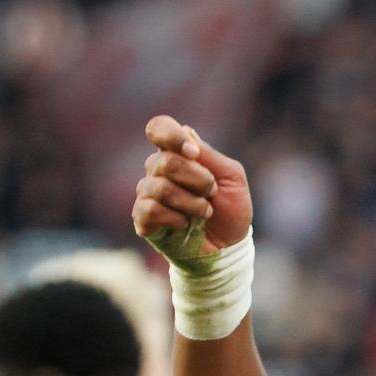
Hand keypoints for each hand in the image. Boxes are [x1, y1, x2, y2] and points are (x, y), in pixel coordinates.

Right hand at [132, 116, 253, 267]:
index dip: (171, 136)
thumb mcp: (232, 178)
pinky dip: (174, 218)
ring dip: (190, 202)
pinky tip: (185, 225)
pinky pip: (148, 209)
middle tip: (212, 192)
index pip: (158, 127)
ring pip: (158, 187)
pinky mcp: (143, 219)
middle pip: (164, 161)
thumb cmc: (231, 209)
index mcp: (178, 153)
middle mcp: (158, 170)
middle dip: (197, 179)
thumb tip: (186, 132)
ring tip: (205, 213)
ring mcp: (148, 194)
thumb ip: (209, 156)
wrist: (229, 247)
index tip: (193, 153)